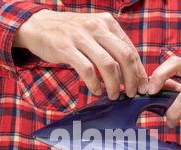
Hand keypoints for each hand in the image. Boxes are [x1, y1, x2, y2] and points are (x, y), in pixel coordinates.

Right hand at [14, 10, 147, 99]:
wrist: (37, 25)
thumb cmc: (69, 33)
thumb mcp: (93, 31)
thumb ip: (110, 46)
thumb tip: (130, 71)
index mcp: (107, 23)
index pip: (130, 49)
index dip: (139, 71)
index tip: (143, 86)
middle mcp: (97, 27)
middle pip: (124, 57)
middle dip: (132, 79)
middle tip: (132, 94)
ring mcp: (81, 37)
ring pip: (108, 65)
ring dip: (114, 85)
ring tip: (114, 95)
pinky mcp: (66, 48)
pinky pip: (87, 70)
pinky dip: (95, 84)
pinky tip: (97, 91)